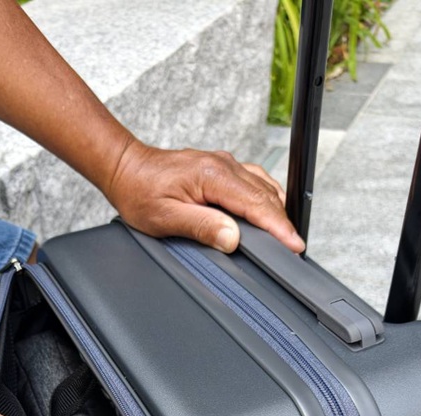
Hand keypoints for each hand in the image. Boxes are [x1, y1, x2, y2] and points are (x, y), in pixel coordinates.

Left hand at [106, 140, 303, 253]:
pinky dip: (265, 198)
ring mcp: (224, 163)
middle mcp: (223, 164)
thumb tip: (232, 237)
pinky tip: (267, 211)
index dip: (278, 227)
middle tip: (294, 248)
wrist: (126, 169)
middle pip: (266, 194)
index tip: (293, 244)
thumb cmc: (139, 192)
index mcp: (213, 175)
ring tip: (285, 235)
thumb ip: (202, 226)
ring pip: (264, 185)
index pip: (256, 203)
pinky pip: (253, 181)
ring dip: (276, 209)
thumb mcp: (165, 218)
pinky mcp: (221, 167)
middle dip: (283, 222)